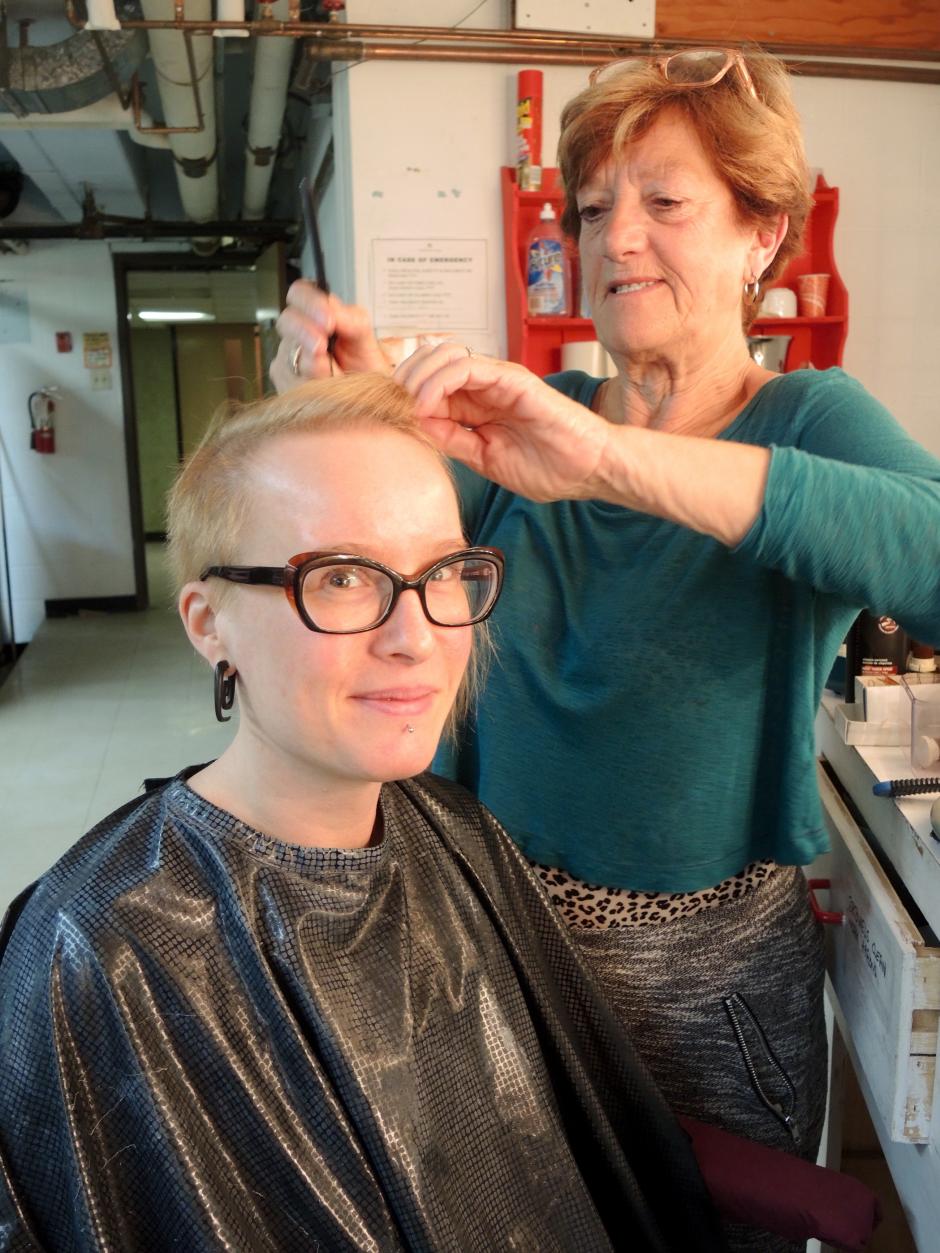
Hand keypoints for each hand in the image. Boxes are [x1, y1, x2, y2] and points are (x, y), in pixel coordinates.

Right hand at [269, 280, 391, 392]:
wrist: (368, 392)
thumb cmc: (364, 361)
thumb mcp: (365, 337)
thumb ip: (351, 319)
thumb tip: (331, 311)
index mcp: (315, 313)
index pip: (299, 294)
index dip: (309, 303)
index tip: (328, 320)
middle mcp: (297, 333)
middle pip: (287, 321)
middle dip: (305, 331)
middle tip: (322, 344)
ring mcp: (288, 358)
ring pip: (289, 355)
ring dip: (311, 364)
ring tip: (329, 370)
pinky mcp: (287, 384)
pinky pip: (292, 382)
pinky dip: (311, 384)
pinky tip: (324, 385)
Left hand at [394, 344, 610, 502]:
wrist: (588, 470)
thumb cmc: (547, 467)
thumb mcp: (483, 458)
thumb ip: (452, 439)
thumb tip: (414, 425)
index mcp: (476, 404)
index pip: (428, 386)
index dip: (402, 397)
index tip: (387, 418)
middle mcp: (484, 386)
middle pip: (428, 364)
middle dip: (403, 382)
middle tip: (391, 407)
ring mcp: (497, 379)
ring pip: (442, 357)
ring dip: (416, 378)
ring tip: (407, 405)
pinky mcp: (512, 378)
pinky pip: (465, 366)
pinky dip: (438, 382)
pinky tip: (427, 404)